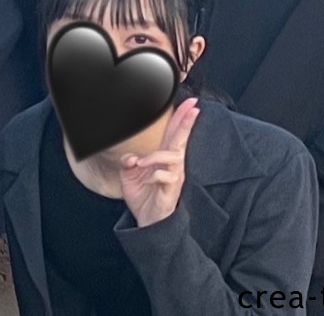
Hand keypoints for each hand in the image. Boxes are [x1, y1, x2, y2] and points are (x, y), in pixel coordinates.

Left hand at [120, 98, 199, 226]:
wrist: (146, 220)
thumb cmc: (143, 194)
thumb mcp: (129, 175)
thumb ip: (129, 161)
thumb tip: (131, 157)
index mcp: (164, 157)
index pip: (173, 133)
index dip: (181, 117)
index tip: (190, 102)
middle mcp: (173, 164)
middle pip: (181, 139)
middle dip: (186, 122)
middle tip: (194, 107)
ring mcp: (174, 176)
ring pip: (173, 156)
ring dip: (156, 156)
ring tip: (140, 164)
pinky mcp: (172, 189)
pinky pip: (166, 176)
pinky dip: (153, 175)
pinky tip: (146, 182)